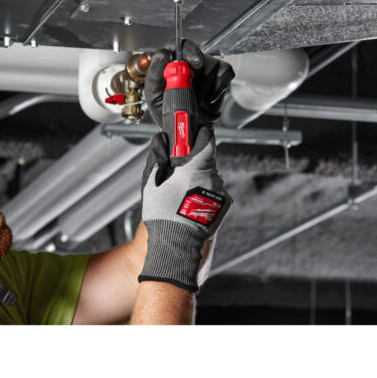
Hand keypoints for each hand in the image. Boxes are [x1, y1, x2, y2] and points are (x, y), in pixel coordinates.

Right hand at [139, 126, 231, 291]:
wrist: (177, 247)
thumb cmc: (162, 216)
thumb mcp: (152, 185)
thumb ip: (158, 159)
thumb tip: (160, 140)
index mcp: (196, 169)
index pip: (207, 141)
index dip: (202, 133)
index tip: (197, 130)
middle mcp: (213, 178)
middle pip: (208, 160)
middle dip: (196, 159)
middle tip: (180, 166)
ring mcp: (220, 192)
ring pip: (212, 176)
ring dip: (201, 177)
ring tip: (183, 191)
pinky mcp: (224, 205)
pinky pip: (215, 190)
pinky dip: (205, 191)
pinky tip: (191, 202)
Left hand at [144, 39, 234, 126]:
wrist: (186, 128)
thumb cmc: (168, 112)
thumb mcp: (154, 96)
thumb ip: (155, 75)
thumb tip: (163, 55)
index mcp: (170, 64)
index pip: (178, 45)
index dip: (187, 50)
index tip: (194, 63)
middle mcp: (188, 62)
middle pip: (197, 54)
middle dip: (197, 73)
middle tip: (194, 89)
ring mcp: (206, 67)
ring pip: (210, 68)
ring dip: (202, 90)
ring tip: (194, 102)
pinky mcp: (221, 75)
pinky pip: (223, 76)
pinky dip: (216, 91)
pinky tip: (207, 100)